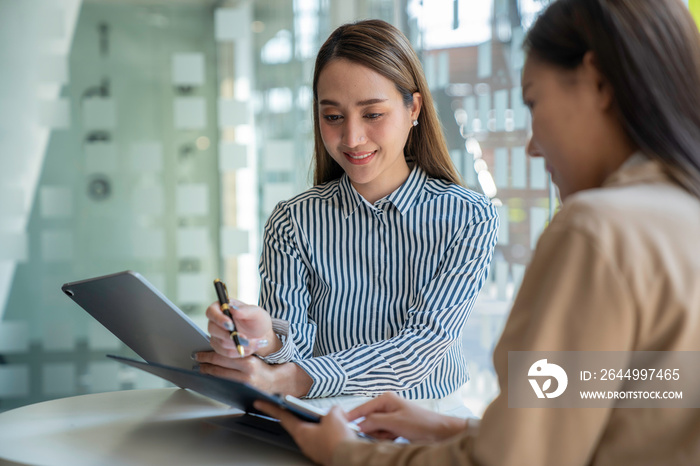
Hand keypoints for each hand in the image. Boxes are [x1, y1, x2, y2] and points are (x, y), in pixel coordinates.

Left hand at [195, 352, 312, 396]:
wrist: (277, 382)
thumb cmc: (264, 367)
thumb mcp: (254, 356)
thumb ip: (240, 352)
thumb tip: (220, 346)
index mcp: (249, 362)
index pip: (223, 357)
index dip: (208, 355)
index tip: (199, 354)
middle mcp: (245, 375)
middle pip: (218, 369)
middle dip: (204, 365)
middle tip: (195, 361)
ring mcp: (243, 386)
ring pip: (219, 379)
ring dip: (207, 373)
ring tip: (199, 369)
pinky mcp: (242, 394)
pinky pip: (224, 387)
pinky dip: (215, 382)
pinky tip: (209, 379)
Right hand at [205, 299, 281, 357]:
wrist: (261, 334)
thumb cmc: (257, 320)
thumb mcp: (256, 313)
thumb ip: (245, 310)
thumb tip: (233, 310)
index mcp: (222, 307)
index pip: (211, 311)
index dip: (219, 319)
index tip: (231, 325)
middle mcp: (215, 321)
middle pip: (212, 329)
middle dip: (230, 336)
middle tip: (246, 339)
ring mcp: (216, 334)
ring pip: (221, 342)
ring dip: (238, 345)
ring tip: (254, 343)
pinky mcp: (219, 346)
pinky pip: (225, 352)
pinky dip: (239, 352)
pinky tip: (249, 348)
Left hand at [254, 401, 358, 465]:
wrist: (350, 457)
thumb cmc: (338, 440)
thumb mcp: (334, 416)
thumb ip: (332, 410)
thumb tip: (335, 410)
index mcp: (301, 433)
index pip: (282, 416)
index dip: (270, 407)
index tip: (259, 402)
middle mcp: (305, 443)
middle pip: (299, 424)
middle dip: (304, 415)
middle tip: (307, 409)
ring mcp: (314, 449)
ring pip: (313, 432)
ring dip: (319, 424)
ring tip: (333, 418)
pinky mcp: (324, 453)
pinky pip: (323, 439)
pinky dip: (328, 432)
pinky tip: (338, 428)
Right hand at [348, 392, 465, 441]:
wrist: (439, 432)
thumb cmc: (420, 423)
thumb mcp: (394, 422)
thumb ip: (374, 422)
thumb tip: (357, 425)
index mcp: (385, 399)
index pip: (362, 408)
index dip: (352, 417)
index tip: (341, 425)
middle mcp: (386, 405)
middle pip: (367, 420)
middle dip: (373, 430)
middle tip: (385, 434)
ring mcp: (390, 416)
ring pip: (374, 428)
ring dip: (381, 435)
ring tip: (393, 436)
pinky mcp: (394, 425)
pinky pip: (382, 433)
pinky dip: (386, 438)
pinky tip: (396, 438)